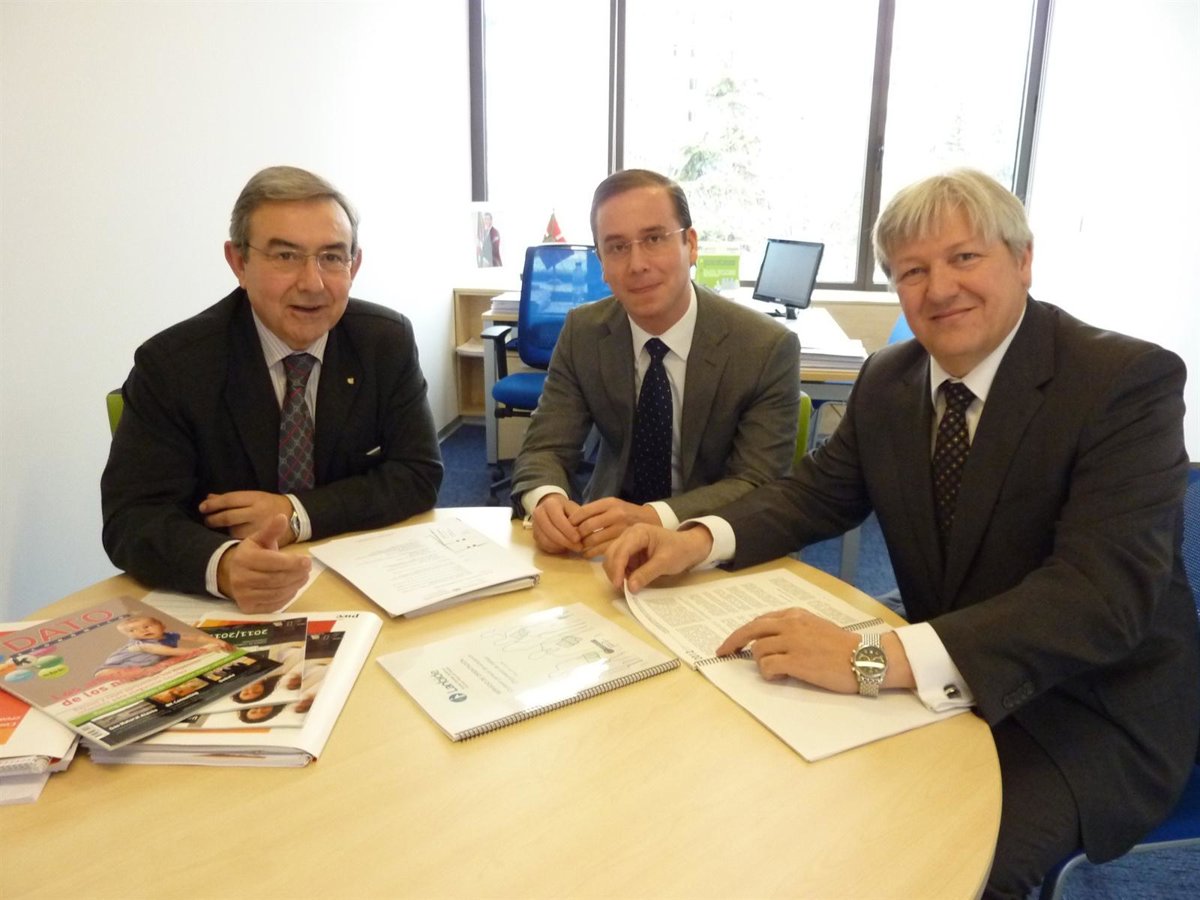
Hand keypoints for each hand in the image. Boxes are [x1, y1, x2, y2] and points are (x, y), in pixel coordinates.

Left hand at [200, 491, 295, 544]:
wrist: (294, 516)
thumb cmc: (269, 505)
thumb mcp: (254, 497)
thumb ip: (231, 499)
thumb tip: (209, 498)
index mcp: (255, 499)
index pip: (229, 500)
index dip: (213, 504)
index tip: (202, 508)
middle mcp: (256, 513)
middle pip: (228, 517)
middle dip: (213, 519)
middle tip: (207, 521)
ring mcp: (259, 528)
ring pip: (233, 531)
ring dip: (221, 531)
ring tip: (215, 531)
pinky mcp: (262, 541)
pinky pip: (241, 541)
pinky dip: (231, 540)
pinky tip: (227, 539)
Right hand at [216, 514, 310, 613]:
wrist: (233, 573)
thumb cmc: (253, 554)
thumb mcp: (260, 539)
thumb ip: (272, 530)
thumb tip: (283, 517)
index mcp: (243, 558)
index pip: (271, 562)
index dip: (291, 562)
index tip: (307, 561)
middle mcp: (239, 578)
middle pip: (275, 579)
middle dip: (296, 574)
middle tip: (307, 569)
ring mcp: (243, 595)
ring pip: (276, 592)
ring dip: (294, 585)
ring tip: (303, 577)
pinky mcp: (248, 609)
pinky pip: (273, 605)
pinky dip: (287, 597)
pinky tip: (293, 588)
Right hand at [530, 494, 583, 553]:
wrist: (552, 509)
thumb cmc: (566, 509)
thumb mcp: (574, 508)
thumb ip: (578, 519)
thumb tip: (581, 533)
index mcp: (550, 504)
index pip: (557, 519)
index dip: (568, 530)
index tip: (578, 539)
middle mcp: (539, 513)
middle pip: (550, 531)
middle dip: (565, 541)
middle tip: (578, 547)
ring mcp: (535, 525)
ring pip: (545, 540)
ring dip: (560, 546)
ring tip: (573, 548)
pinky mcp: (535, 535)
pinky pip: (543, 545)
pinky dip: (555, 549)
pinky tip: (565, 548)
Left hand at [571, 497, 661, 558]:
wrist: (651, 520)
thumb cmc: (627, 513)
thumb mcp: (614, 505)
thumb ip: (596, 511)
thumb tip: (572, 520)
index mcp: (610, 503)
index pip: (584, 511)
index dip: (572, 520)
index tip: (567, 526)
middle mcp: (616, 514)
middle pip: (587, 526)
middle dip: (576, 535)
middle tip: (572, 539)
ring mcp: (620, 529)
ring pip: (593, 540)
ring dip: (583, 546)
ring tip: (578, 547)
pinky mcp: (624, 542)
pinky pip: (602, 550)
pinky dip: (591, 553)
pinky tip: (588, 554)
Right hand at [602, 524, 712, 591]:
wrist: (688, 547)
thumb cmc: (679, 550)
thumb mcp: (664, 563)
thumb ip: (646, 574)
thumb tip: (630, 587)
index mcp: (639, 532)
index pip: (621, 549)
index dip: (617, 567)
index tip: (618, 584)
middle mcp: (630, 535)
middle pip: (611, 553)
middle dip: (613, 571)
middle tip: (620, 588)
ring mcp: (628, 543)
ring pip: (612, 558)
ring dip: (615, 573)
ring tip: (625, 585)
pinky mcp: (630, 553)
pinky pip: (619, 563)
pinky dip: (620, 573)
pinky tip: (628, 580)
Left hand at [715, 609, 860, 692]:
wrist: (866, 658)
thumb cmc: (844, 647)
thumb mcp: (816, 627)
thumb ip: (794, 628)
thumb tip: (772, 640)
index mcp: (795, 615)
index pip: (760, 620)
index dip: (743, 632)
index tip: (732, 642)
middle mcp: (791, 624)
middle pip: (750, 630)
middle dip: (733, 641)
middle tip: (723, 652)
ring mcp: (792, 642)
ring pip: (758, 650)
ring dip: (762, 663)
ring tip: (778, 672)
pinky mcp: (796, 661)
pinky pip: (768, 666)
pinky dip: (768, 673)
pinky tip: (780, 676)